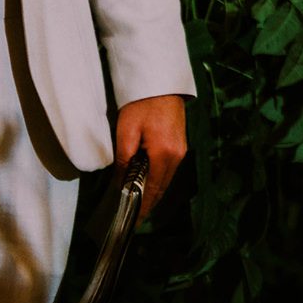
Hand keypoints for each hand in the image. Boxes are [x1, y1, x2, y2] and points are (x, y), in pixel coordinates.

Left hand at [114, 94, 187, 220]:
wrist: (160, 82)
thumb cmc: (141, 103)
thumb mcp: (126, 131)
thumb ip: (124, 159)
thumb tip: (121, 182)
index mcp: (164, 154)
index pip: (153, 189)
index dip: (143, 206)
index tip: (133, 220)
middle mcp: (177, 155)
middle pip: (162, 187)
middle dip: (148, 203)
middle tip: (134, 217)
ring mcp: (181, 149)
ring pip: (166, 179)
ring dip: (153, 191)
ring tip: (139, 203)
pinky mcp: (180, 143)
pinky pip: (169, 169)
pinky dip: (158, 179)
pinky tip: (148, 183)